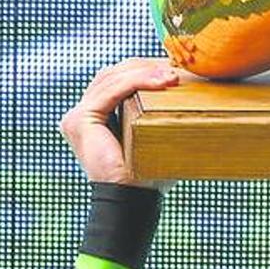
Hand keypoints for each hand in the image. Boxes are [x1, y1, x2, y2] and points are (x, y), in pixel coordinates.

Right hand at [57, 58, 180, 186]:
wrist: (134, 202)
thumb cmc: (148, 176)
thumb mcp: (155, 137)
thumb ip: (159, 115)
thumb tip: (192, 95)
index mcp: (96, 116)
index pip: (117, 80)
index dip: (144, 69)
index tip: (174, 67)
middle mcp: (82, 114)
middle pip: (113, 74)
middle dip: (145, 66)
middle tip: (177, 68)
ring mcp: (78, 117)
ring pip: (112, 79)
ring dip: (145, 73)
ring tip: (174, 76)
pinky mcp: (80, 120)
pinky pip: (111, 92)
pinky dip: (137, 82)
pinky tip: (161, 81)